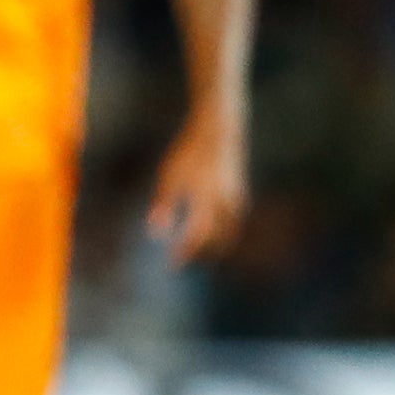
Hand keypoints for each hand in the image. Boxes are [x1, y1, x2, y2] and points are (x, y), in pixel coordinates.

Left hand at [147, 105, 247, 260]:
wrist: (219, 130)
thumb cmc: (188, 152)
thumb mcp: (169, 176)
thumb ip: (163, 204)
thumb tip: (155, 232)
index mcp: (206, 197)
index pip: (198, 234)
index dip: (187, 251)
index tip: (174, 263)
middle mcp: (225, 201)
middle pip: (218, 239)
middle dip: (201, 254)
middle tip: (184, 262)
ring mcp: (236, 197)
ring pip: (230, 232)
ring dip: (215, 247)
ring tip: (198, 255)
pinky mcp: (240, 193)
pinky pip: (235, 222)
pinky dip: (224, 234)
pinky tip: (211, 236)